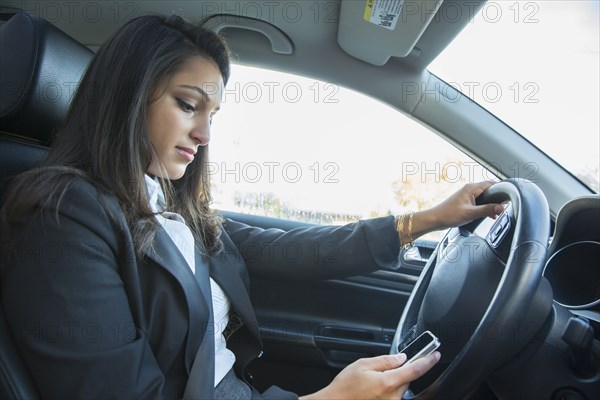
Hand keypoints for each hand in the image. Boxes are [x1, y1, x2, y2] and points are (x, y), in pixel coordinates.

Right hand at [301, 352, 440, 399]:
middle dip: (400, 370)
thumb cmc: (346, 386)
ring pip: (400, 387)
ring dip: (393, 380)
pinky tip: (374, 387)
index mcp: (388, 383)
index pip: (415, 370)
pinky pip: (394, 395)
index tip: (435, 355)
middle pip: (407, 379)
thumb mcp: (363, 365)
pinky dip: (389, 388)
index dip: (427, 361)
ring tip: (372, 380)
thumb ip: (385, 360)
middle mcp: (393, 396)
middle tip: (381, 368)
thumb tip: (402, 358)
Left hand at [428, 181, 503, 229]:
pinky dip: (485, 208)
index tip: (507, 198)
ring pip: (485, 197)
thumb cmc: (449, 215)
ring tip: (495, 214)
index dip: (501, 190)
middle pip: (489, 190)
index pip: (491, 184)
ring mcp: (467, 195)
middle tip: (502, 208)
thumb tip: (501, 207)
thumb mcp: (471, 213)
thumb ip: (487, 210)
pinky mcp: (466, 202)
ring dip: (490, 205)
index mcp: (471, 188)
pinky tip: (487, 215)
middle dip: (496, 199)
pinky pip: (479, 202)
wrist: (436, 219)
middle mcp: (470, 189)